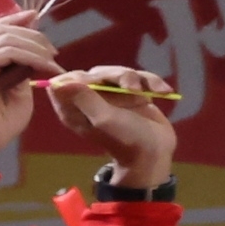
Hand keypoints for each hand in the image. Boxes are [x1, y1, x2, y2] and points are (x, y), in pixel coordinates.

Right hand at [0, 11, 66, 167]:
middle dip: (31, 33)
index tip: (35, 17)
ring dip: (34, 45)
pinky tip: (45, 68)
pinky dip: (30, 57)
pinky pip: (5, 53)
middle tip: (53, 50)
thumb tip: (31, 58)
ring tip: (52, 61)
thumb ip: (20, 74)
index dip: (14, 20)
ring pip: (4, 38)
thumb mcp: (16, 95)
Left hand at [52, 63, 176, 186]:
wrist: (154, 152)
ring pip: (119, 73)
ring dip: (137, 80)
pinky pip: (138, 78)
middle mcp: (89, 99)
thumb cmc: (125, 140)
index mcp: (74, 108)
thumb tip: (60, 82)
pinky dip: (152, 83)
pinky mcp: (131, 93)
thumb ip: (85, 99)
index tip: (97, 82)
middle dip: (118, 76)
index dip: (77, 76)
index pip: (63, 82)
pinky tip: (164, 91)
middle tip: (133, 89)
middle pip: (96, 73)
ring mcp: (110, 95)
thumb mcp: (103, 120)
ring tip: (150, 94)